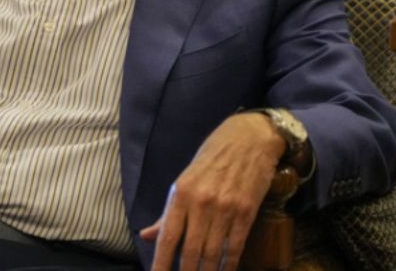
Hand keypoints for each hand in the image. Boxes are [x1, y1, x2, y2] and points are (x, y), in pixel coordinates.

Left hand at [139, 112, 284, 270]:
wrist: (249, 139)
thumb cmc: (212, 158)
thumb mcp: (185, 180)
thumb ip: (168, 212)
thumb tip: (146, 235)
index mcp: (180, 193)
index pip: (167, 236)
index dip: (161, 262)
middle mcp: (201, 202)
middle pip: (190, 251)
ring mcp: (225, 208)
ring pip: (212, 253)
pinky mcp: (247, 212)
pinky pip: (235, 247)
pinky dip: (229, 265)